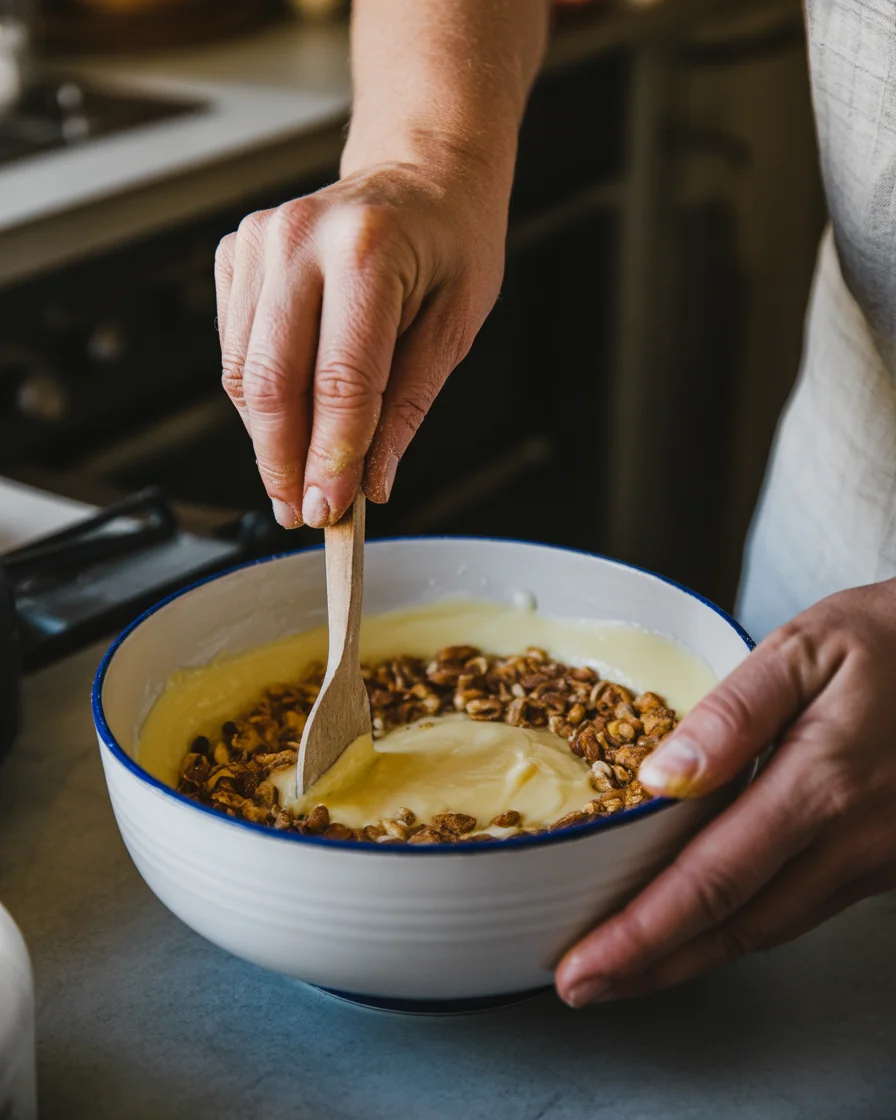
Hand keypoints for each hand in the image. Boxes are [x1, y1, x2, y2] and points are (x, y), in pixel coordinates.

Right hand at [215, 160, 506, 527]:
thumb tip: (369, 483)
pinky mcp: (238, 254)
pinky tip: (290, 419)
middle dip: (285, 462)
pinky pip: (234, 350)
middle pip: (272, 382)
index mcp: (367, 252)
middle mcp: (301, 239)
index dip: (330, 458)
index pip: (339, 381)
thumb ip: (405, 408)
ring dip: (267, 440)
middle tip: (303, 512)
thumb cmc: (451, 245)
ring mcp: (260, 242)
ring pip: (242, 373)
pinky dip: (258, 400)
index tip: (331, 511)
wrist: (423, 176)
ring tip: (297, 479)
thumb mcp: (453, 329)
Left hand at [555, 580, 895, 1006]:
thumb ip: (734, 713)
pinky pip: (802, 908)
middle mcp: (853, 841)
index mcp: (821, 785)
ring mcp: (877, 860)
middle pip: (737, 926)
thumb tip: (661, 778)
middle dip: (651, 964)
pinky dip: (741, 928)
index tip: (582, 964)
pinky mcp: (887, 861)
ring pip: (771, 929)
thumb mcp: (806, 649)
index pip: (711, 881)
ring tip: (627, 967)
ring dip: (693, 956)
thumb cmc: (891, 640)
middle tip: (583, 984)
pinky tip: (703, 924)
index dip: (642, 933)